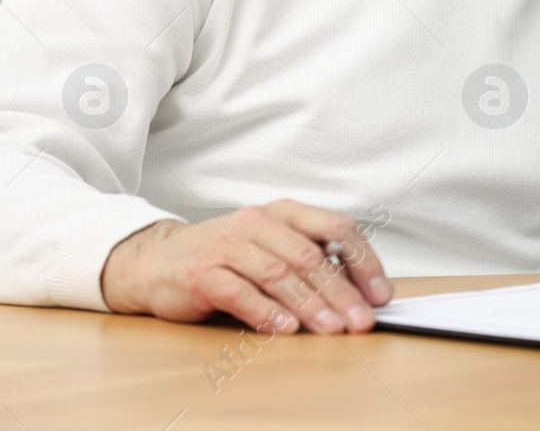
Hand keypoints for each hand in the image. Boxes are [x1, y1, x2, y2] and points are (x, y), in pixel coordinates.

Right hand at [101, 199, 394, 333]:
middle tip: (361, 321)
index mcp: (284, 212)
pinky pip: (239, 292)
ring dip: (309, 305)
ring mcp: (228, 246)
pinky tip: (285, 328)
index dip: (363, 260)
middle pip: (310, 257)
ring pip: (278, 274)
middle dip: (341, 292)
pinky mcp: (202, 273)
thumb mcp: (273, 246)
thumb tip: (360, 293)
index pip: (336, 226)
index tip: (380, 293)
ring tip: (331, 328)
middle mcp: (258, 223)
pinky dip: (265, 312)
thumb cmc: (227, 256)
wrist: (159, 261)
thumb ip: (311, 260)